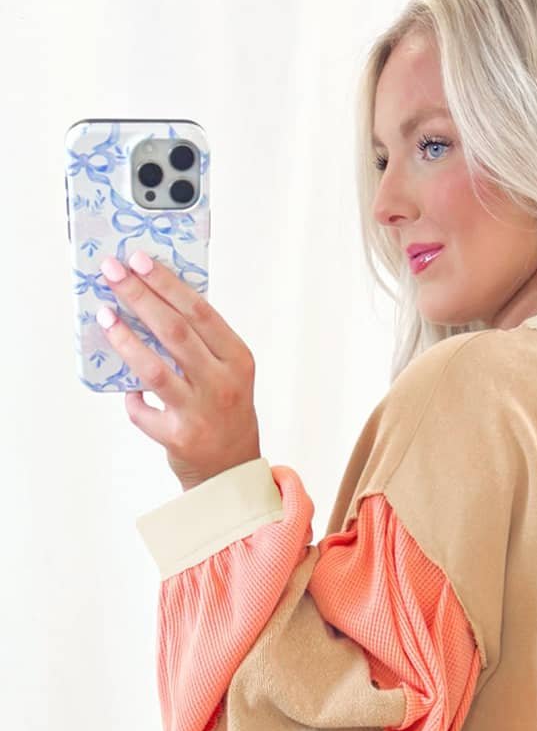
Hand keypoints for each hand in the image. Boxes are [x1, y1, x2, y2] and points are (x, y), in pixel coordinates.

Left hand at [95, 249, 260, 491]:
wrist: (231, 470)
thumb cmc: (224, 411)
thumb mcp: (227, 373)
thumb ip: (201, 342)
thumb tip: (151, 300)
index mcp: (238, 360)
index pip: (200, 312)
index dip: (167, 284)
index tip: (139, 260)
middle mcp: (223, 384)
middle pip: (175, 331)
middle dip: (139, 297)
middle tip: (112, 273)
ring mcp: (201, 412)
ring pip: (155, 368)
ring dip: (125, 339)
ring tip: (104, 315)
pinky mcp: (179, 437)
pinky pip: (143, 410)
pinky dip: (131, 398)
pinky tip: (127, 389)